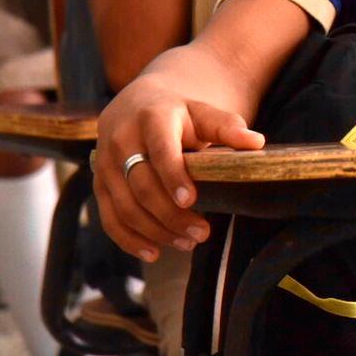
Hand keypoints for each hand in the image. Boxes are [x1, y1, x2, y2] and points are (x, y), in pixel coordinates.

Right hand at [93, 75, 263, 260]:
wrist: (137, 104)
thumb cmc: (178, 113)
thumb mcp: (202, 112)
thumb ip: (227, 127)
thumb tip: (256, 143)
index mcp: (152, 117)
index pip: (161, 150)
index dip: (173, 176)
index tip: (191, 200)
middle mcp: (121, 139)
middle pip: (142, 185)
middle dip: (170, 214)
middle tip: (202, 233)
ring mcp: (104, 163)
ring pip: (125, 206)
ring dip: (155, 231)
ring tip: (188, 243)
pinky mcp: (98, 183)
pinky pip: (109, 217)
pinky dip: (129, 239)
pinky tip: (154, 252)